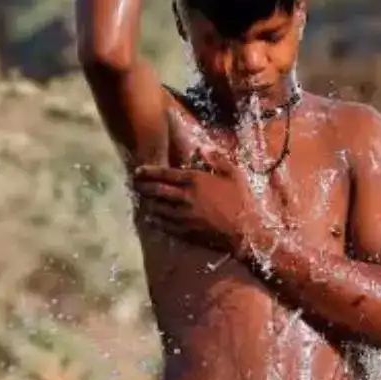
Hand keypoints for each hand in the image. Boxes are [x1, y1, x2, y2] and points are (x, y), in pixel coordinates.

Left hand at [132, 149, 263, 256]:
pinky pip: (164, 224)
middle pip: (156, 190)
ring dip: (148, 203)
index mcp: (196, 180)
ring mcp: (183, 216)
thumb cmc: (242, 201)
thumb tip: (202, 147)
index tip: (138, 171)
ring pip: (157, 208)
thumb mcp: (234, 174)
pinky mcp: (184, 231)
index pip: (165, 174)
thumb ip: (217, 159)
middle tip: (134, 184)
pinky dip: (155, 219)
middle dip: (143, 186)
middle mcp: (185, 197)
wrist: (246, 232)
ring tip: (142, 199)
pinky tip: (152, 217)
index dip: (149, 171)